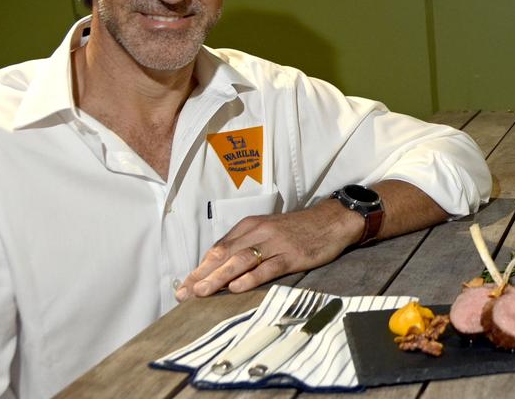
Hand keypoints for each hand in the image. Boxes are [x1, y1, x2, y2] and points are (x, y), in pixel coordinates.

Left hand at [175, 200, 359, 300]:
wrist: (330, 220)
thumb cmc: (296, 229)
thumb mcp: (267, 230)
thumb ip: (244, 245)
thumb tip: (218, 267)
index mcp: (249, 226)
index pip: (218, 248)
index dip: (199, 268)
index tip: (183, 286)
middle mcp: (258, 232)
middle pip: (224, 254)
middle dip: (202, 275)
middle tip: (185, 293)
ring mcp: (275, 243)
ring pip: (241, 261)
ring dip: (219, 277)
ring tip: (203, 292)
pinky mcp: (292, 255)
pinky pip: (268, 267)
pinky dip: (250, 278)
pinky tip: (237, 287)